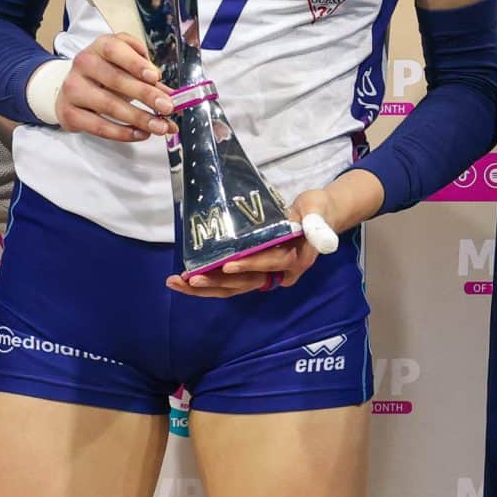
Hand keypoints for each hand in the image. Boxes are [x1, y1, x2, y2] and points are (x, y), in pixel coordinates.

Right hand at [54, 33, 175, 144]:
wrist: (74, 89)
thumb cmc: (107, 73)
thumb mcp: (127, 66)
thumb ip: (150, 77)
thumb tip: (174, 96)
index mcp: (100, 46)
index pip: (115, 50)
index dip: (135, 63)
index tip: (155, 77)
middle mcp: (83, 64)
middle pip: (115, 80)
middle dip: (145, 95)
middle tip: (168, 107)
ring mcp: (73, 88)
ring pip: (108, 106)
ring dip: (138, 118)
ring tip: (160, 127)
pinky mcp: (69, 113)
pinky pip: (98, 126)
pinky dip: (122, 133)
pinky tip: (141, 134)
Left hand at [166, 187, 336, 298]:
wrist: (318, 217)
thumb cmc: (316, 210)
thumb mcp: (318, 209)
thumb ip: (316, 222)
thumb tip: (316, 230)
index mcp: (295, 259)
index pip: (271, 263)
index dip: (251, 264)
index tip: (228, 265)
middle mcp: (279, 273)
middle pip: (246, 282)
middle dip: (217, 282)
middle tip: (191, 279)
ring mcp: (264, 274)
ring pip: (233, 286)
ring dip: (205, 287)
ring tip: (177, 282)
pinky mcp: (253, 271)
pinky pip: (230, 282)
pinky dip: (208, 281)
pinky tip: (185, 280)